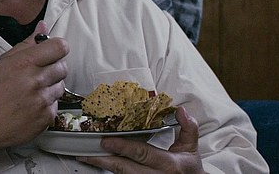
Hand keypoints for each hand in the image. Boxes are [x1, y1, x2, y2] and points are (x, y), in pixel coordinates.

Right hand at [0, 21, 68, 146]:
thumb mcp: (5, 61)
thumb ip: (27, 43)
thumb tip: (42, 27)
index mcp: (25, 63)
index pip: (60, 47)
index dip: (58, 48)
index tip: (53, 52)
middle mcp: (36, 80)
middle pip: (63, 67)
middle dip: (54, 68)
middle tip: (39, 74)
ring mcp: (43, 100)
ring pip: (61, 86)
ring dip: (51, 87)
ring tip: (33, 91)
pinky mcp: (46, 117)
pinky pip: (56, 105)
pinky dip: (47, 104)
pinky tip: (32, 105)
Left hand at [76, 107, 204, 173]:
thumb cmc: (189, 168)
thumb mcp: (192, 147)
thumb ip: (188, 127)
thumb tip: (180, 110)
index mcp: (168, 164)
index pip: (142, 154)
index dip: (122, 147)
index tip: (106, 140)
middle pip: (125, 168)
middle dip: (103, 160)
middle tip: (86, 152)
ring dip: (102, 166)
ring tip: (86, 157)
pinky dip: (111, 171)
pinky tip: (99, 164)